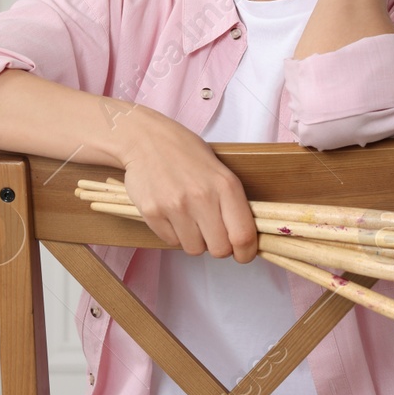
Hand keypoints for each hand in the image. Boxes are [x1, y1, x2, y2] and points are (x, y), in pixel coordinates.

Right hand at [114, 107, 258, 261]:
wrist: (147, 140)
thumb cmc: (188, 155)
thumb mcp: (221, 173)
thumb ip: (233, 203)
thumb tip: (245, 239)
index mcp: (226, 186)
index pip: (243, 235)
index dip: (246, 252)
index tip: (243, 254)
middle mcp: (202, 197)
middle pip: (220, 249)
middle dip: (219, 247)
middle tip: (213, 233)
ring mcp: (175, 206)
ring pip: (194, 249)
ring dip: (195, 240)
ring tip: (190, 218)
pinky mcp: (152, 213)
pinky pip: (171, 241)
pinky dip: (174, 234)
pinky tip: (172, 213)